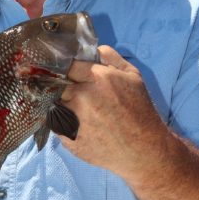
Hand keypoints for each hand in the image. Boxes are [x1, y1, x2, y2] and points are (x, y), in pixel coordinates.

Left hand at [58, 45, 169, 181]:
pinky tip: (82, 128)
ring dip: (64, 106)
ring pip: (56, 104)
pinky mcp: (68, 138)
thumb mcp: (134, 77)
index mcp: (97, 78)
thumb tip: (94, 49)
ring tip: (82, 113)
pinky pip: (57, 125)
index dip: (69, 70)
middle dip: (65, 88)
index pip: (68, 65)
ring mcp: (73, 119)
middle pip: (58, 84)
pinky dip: (64, 124)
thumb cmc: (140, 111)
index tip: (71, 74)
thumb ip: (112, 58)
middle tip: (78, 96)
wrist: (143, 150)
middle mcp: (82, 97)